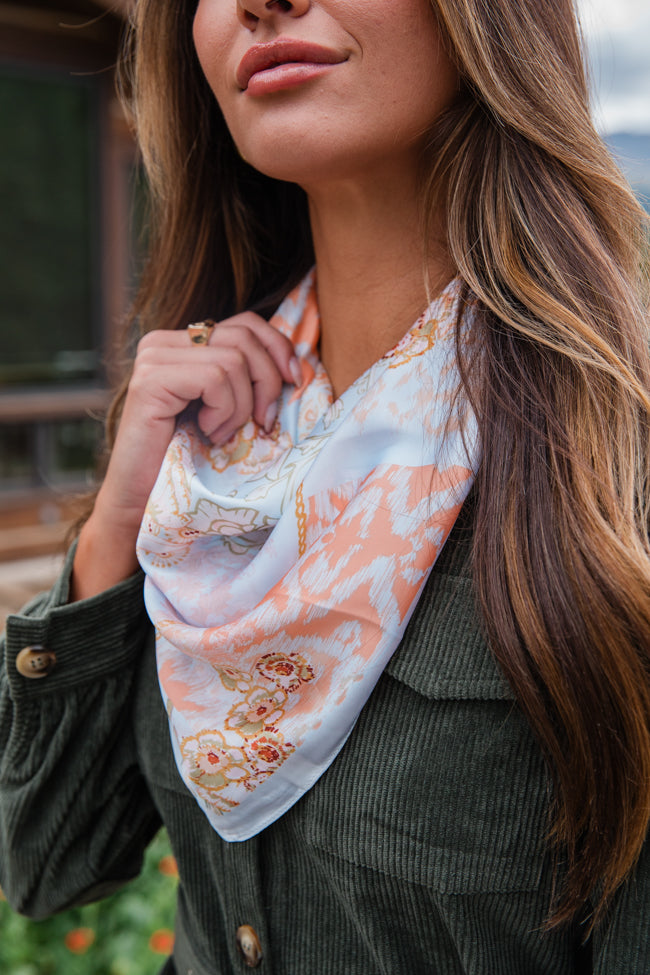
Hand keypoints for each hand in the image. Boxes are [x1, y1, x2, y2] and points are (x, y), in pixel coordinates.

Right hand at [71, 313, 299, 598]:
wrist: (142, 501)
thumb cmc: (188, 460)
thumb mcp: (226, 409)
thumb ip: (246, 377)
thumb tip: (296, 360)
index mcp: (182, 343)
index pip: (244, 323)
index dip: (277, 347)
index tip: (293, 381)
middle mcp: (162, 342)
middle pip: (244, 337)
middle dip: (267, 382)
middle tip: (262, 422)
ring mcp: (153, 358)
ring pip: (233, 360)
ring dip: (241, 407)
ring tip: (222, 434)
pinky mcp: (151, 380)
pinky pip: (214, 379)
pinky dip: (223, 412)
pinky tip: (208, 434)